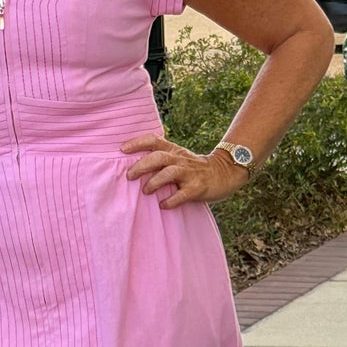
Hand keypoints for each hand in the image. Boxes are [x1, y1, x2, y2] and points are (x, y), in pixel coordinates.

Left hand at [121, 133, 249, 209]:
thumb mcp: (178, 158)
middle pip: (158, 157)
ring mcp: (190, 173)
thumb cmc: (194, 168)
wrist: (224, 172)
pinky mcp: (198, 187)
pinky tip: (163, 205)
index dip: (137, 143)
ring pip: (169, 172)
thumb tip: (131, 168)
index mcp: (173, 151)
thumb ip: (160, 160)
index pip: (153, 140)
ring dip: (155, 182)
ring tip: (146, 191)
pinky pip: (182, 194)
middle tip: (129, 176)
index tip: (122, 149)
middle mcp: (180, 159)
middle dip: (141, 166)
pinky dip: (171, 200)